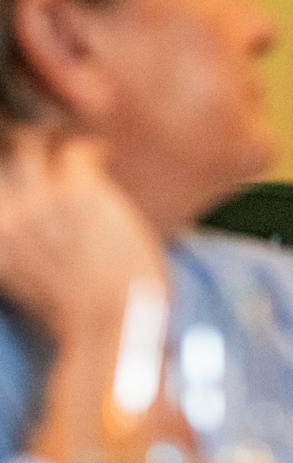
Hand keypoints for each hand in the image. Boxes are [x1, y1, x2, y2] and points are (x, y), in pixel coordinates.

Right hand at [0, 128, 170, 462]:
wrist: (111, 323)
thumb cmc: (76, 310)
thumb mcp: (23, 277)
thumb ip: (18, 243)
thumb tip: (24, 211)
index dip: (6, 170)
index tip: (24, 168)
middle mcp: (4, 218)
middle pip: (1, 157)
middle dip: (22, 147)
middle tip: (47, 146)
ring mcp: (38, 202)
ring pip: (32, 144)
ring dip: (54, 140)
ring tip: (73, 147)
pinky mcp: (77, 192)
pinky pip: (75, 149)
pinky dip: (91, 149)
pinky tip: (103, 156)